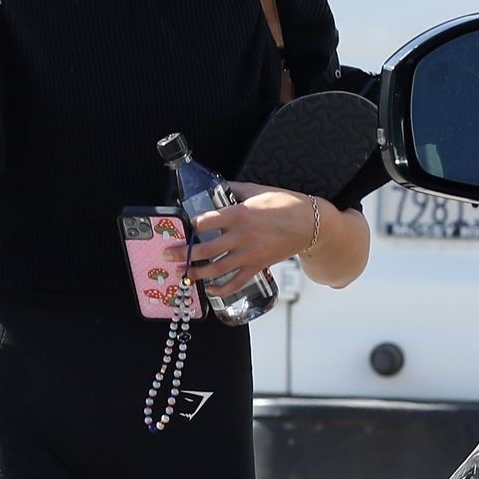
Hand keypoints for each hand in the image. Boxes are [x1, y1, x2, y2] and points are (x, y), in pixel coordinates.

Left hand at [162, 182, 314, 298]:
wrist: (310, 224)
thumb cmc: (284, 204)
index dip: (191, 225)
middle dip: (184, 254)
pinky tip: (210, 290)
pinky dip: (222, 289)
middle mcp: (242, 236)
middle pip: (206, 248)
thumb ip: (235, 190)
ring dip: (197, 273)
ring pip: (217, 268)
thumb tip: (218, 188)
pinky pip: (236, 282)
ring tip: (184, 274)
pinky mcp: (258, 266)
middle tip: (168, 255)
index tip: (182, 227)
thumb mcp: (257, 190)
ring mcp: (250, 254)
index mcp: (239, 214)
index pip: (206, 221)